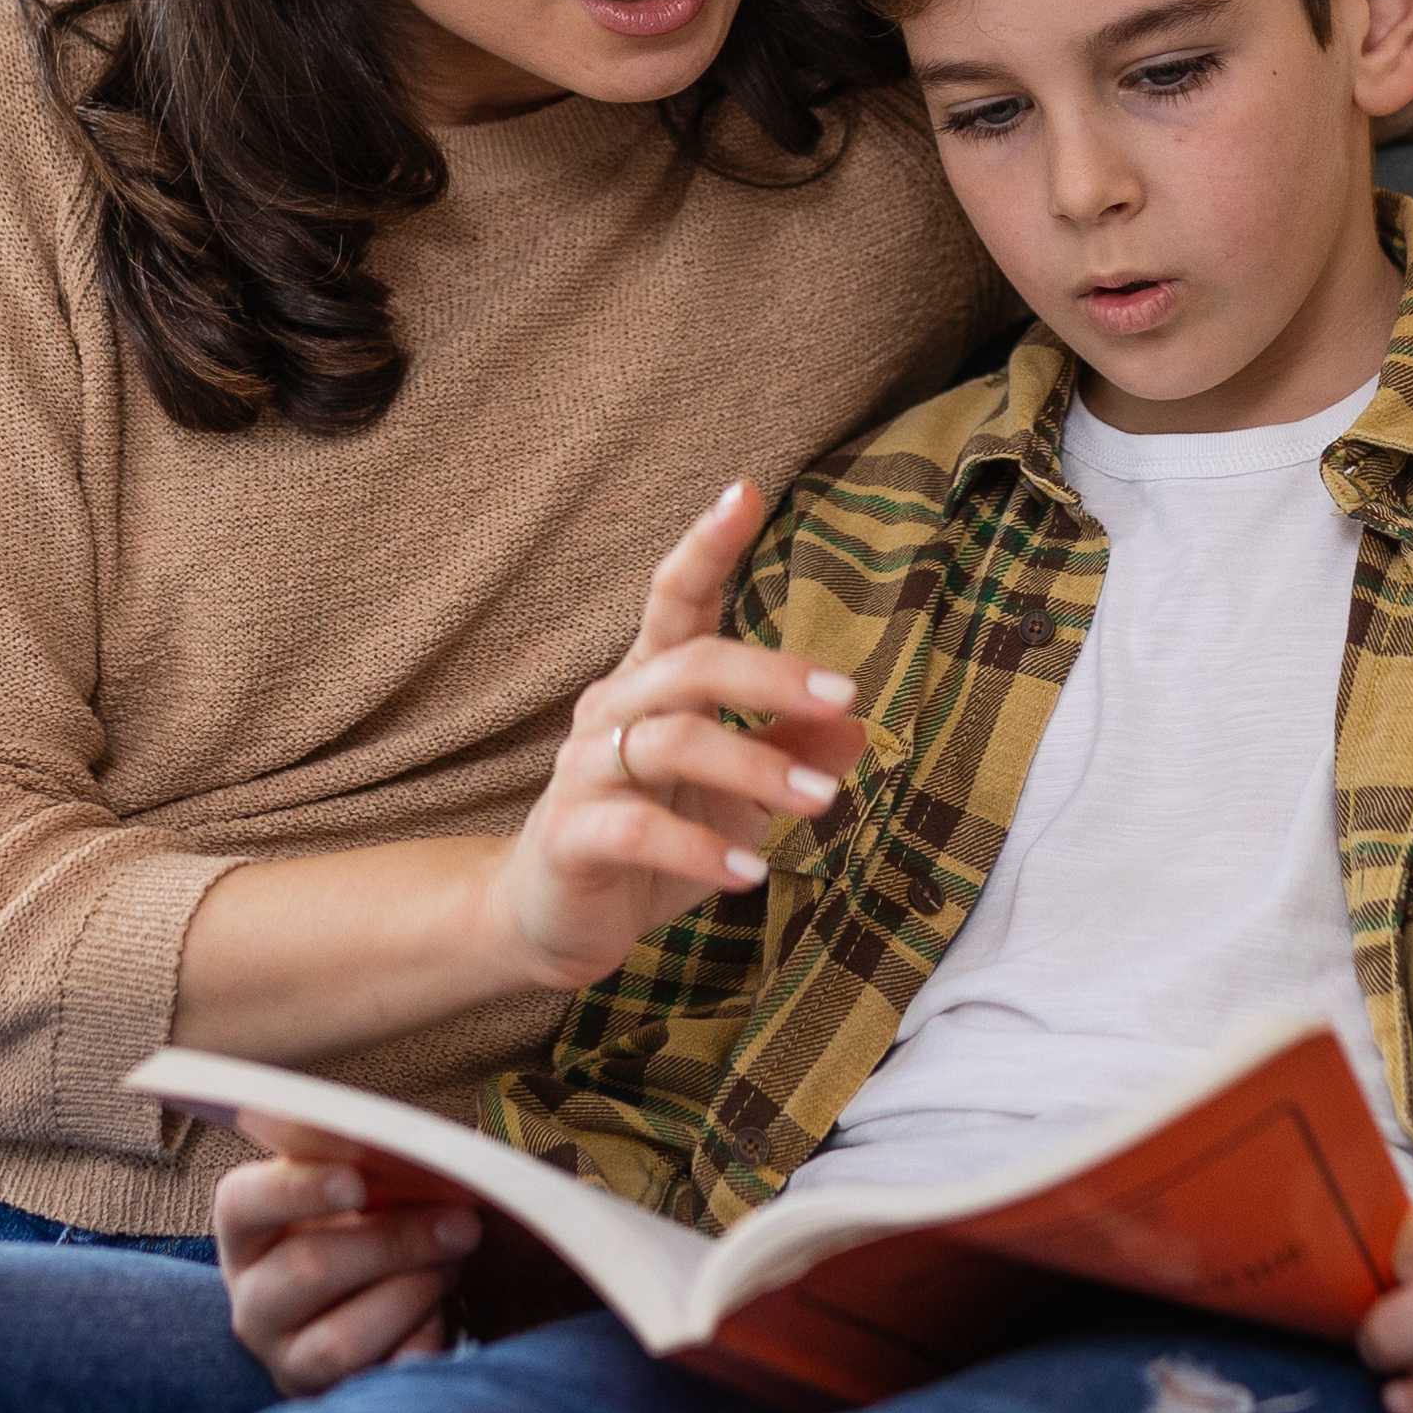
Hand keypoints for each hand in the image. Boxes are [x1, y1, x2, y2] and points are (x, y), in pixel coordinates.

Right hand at [213, 1120, 476, 1395]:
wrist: (357, 1309)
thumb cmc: (356, 1232)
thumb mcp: (348, 1196)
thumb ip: (368, 1171)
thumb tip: (425, 1161)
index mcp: (245, 1234)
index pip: (244, 1204)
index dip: (298, 1190)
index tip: (358, 1182)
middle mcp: (252, 1302)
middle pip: (308, 1270)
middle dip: (394, 1244)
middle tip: (462, 1223)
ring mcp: (286, 1359)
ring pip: (341, 1339)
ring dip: (413, 1295)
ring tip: (454, 1264)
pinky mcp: (330, 1400)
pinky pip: (381, 1380)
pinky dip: (421, 1347)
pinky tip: (440, 1317)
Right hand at [476, 481, 868, 993]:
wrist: (554, 921)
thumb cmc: (654, 840)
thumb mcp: (737, 800)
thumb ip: (789, 757)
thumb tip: (859, 728)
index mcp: (649, 682)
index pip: (673, 598)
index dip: (706, 545)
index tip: (746, 491)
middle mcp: (610, 710)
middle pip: (690, 665)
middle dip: (771, 676)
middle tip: (843, 696)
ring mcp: (583, 771)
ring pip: (671, 741)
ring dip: (757, 770)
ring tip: (821, 804)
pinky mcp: (571, 836)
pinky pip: (639, 829)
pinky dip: (700, 851)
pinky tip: (752, 874)